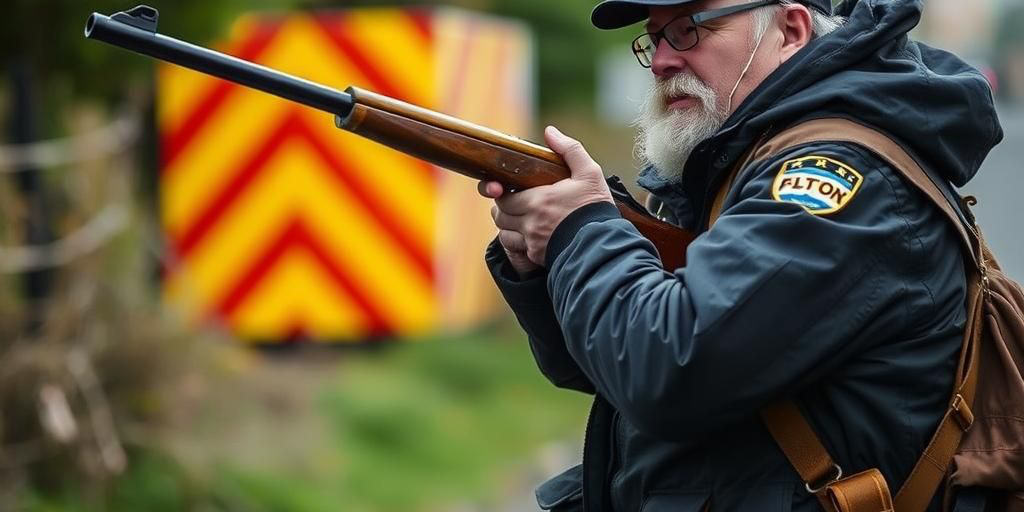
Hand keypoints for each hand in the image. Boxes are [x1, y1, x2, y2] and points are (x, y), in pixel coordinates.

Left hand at [479, 126, 613, 269]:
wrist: (605, 244)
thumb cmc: (596, 208)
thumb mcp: (589, 173)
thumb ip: (569, 150)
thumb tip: (550, 131)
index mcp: (538, 200)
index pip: (503, 197)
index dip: (502, 193)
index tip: (509, 190)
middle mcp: (531, 223)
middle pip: (500, 216)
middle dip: (504, 209)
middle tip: (515, 203)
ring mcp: (532, 242)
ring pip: (504, 234)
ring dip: (508, 227)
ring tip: (520, 219)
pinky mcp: (537, 257)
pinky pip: (516, 250)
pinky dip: (517, 243)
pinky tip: (530, 236)